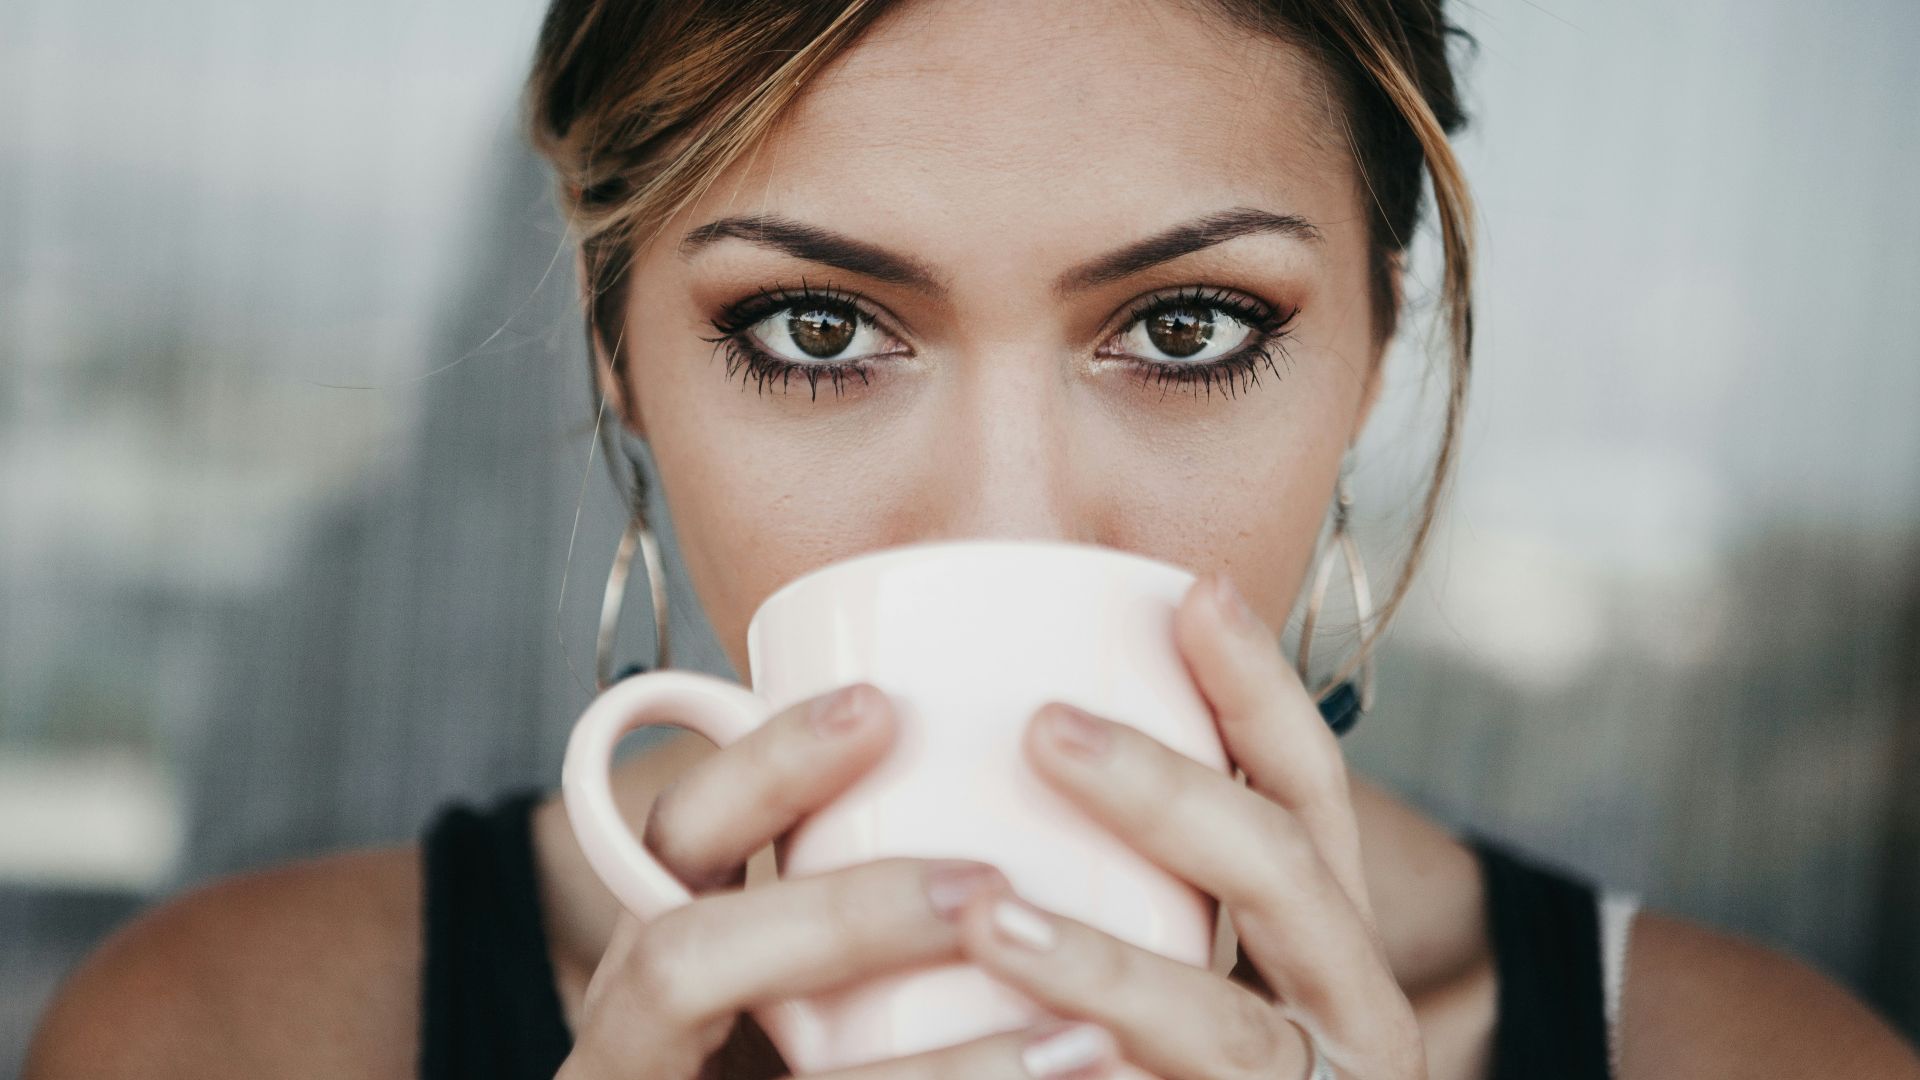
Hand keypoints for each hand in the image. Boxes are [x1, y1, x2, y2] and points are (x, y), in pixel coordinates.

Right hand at [555, 683, 1111, 1079]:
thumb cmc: (810, 1057)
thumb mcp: (800, 981)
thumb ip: (855, 902)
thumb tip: (1019, 796)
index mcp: (666, 950)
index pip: (681, 833)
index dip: (764, 767)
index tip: (878, 708)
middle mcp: (638, 1034)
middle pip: (684, 960)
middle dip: (842, 916)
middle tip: (986, 886)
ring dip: (943, 1068)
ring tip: (1077, 1037)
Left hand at [796, 571, 1424, 1079]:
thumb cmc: (1155, 1068)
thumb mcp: (1170, 962)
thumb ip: (1120, 874)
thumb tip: (967, 731)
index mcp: (1326, 934)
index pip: (1307, 789)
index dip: (1261, 691)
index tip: (1196, 596)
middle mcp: (1352, 1008)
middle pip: (1280, 872)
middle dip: (1167, 793)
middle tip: (1043, 728)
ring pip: (1223, 1029)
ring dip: (1105, 969)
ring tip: (989, 919)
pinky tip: (1030, 1059)